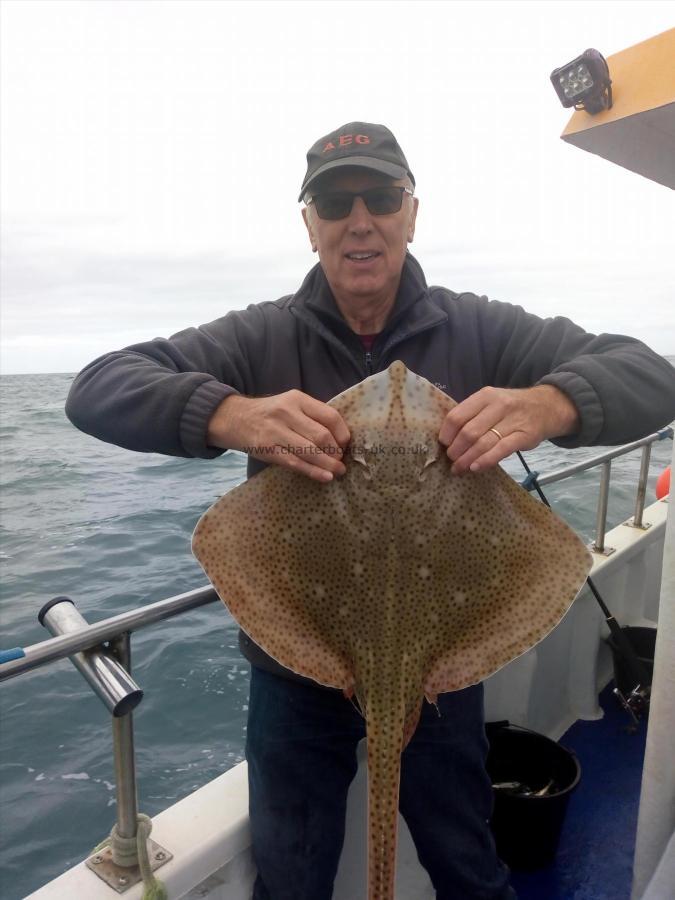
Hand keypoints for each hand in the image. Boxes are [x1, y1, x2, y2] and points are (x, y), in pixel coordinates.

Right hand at [207, 390, 350, 482]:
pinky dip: (314, 472)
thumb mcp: (290, 405)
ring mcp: (276, 432)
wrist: (235, 419)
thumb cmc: (270, 414)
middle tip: (340, 460)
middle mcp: (287, 412)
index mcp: (298, 399)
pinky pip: (296, 463)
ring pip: (311, 451)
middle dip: (336, 452)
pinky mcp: (268, 450)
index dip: (343, 434)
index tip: (345, 445)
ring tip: (337, 471)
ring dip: (329, 464)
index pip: (330, 416)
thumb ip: (312, 416)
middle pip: (322, 436)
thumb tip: (340, 439)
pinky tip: (325, 477)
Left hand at [438, 385, 579, 474]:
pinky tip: (476, 468)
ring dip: (467, 459)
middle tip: (451, 460)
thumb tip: (448, 438)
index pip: (457, 416)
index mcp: (485, 396)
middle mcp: (498, 405)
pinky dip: (486, 461)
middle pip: (468, 432)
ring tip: (459, 468)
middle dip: (456, 450)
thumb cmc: (512, 408)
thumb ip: (472, 415)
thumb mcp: (491, 402)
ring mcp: (513, 420)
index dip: (446, 434)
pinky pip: (501, 450)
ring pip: (483, 443)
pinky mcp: (524, 436)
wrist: (547, 406)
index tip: (444, 445)